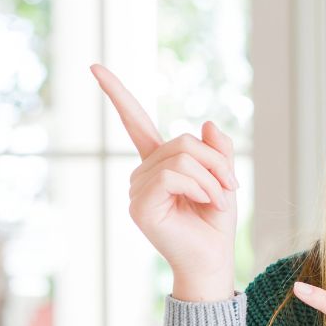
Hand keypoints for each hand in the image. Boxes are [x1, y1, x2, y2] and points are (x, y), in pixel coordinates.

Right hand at [90, 64, 238, 292]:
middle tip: (230, 189)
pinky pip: (173, 175)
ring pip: (181, 157)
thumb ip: (218, 151)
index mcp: (159, 164)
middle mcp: (143, 174)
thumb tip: (207, 122)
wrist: (213, 259)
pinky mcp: (141, 206)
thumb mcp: (224, 179)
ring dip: (211, 178)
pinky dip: (200, 186)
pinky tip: (206, 203)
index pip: (135, 122)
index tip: (94, 67)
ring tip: (218, 201)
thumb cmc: (215, 223)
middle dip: (216, 162)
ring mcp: (138, 189)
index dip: (117, 94)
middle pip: (182, 141)